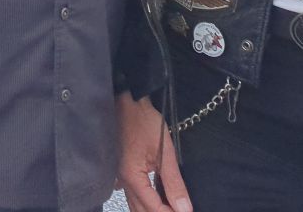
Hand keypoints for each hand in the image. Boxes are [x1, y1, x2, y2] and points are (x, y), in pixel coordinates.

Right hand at [117, 93, 191, 211]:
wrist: (126, 101)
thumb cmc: (144, 121)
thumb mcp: (165, 152)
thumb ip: (174, 183)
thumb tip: (184, 209)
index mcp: (132, 177)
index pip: (154, 208)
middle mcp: (121, 180)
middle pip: (141, 210)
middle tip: (178, 210)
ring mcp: (117, 175)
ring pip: (134, 203)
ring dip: (151, 208)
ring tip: (169, 206)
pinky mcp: (118, 168)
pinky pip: (129, 192)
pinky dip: (143, 200)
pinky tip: (153, 196)